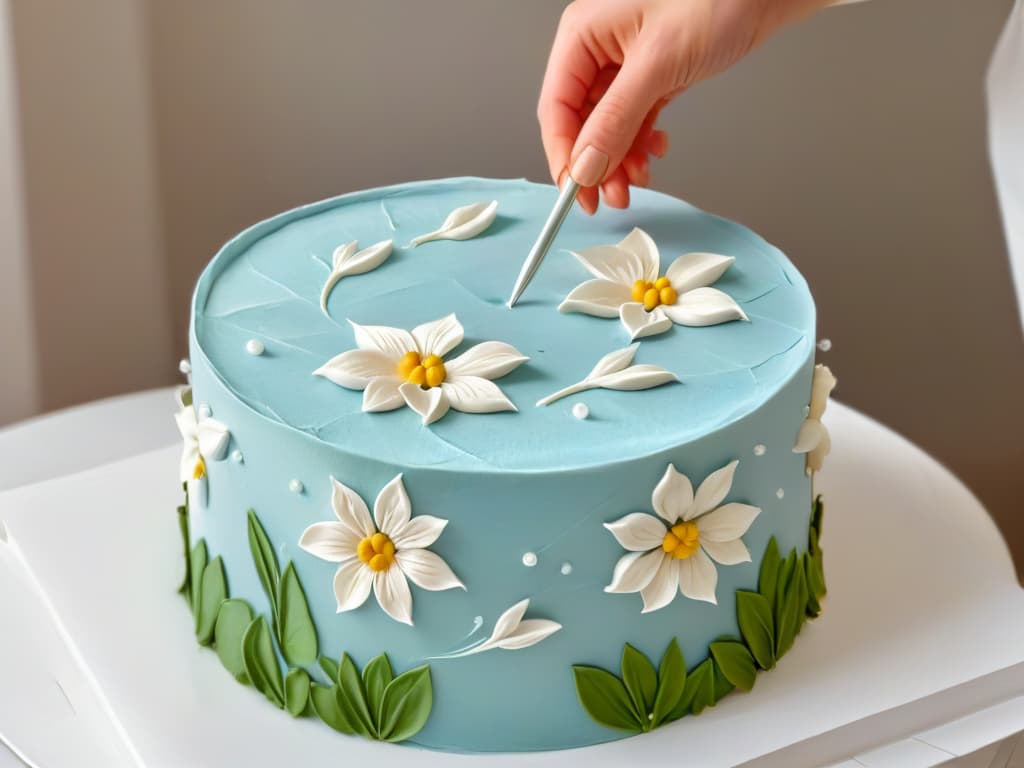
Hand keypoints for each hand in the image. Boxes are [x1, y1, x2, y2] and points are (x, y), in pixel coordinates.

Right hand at [538, 0, 827, 213]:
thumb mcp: (657, 64)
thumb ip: (615, 120)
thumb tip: (585, 166)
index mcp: (582, 35)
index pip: (556, 107)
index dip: (564, 155)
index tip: (578, 192)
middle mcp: (597, 48)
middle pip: (580, 122)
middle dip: (597, 163)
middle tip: (610, 198)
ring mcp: (623, 63)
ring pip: (607, 126)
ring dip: (620, 159)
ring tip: (638, 181)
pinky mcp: (650, 74)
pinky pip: (632, 119)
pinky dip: (640, 142)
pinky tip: (655, 152)